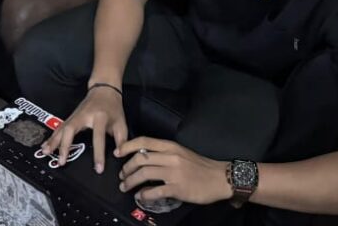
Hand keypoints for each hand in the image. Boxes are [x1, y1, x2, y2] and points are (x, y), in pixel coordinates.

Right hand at [41, 84, 127, 172]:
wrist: (104, 90)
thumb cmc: (113, 108)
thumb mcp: (121, 123)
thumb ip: (121, 141)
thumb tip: (119, 155)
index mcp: (100, 117)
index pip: (98, 137)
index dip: (99, 154)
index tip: (98, 169)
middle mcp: (84, 116)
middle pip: (70, 130)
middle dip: (65, 146)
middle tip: (61, 161)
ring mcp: (75, 115)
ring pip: (61, 128)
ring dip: (53, 141)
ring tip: (46, 153)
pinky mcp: (70, 116)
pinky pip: (59, 127)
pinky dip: (52, 137)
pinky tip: (45, 145)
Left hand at [116, 137, 232, 204]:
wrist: (220, 178)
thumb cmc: (200, 166)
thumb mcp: (181, 153)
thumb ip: (164, 154)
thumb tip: (143, 157)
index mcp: (171, 146)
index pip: (144, 141)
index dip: (127, 146)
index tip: (117, 152)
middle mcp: (170, 157)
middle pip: (140, 159)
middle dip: (126, 168)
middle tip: (122, 176)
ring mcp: (174, 173)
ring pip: (144, 174)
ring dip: (130, 181)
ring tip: (125, 186)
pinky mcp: (177, 188)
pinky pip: (154, 191)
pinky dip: (143, 194)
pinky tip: (140, 196)